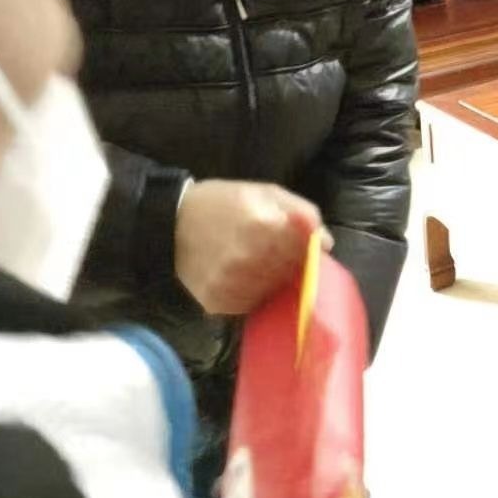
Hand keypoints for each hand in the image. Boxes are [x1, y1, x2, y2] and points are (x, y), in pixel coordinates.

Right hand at [173, 180, 330, 314]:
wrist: (170, 223)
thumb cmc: (224, 202)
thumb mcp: (266, 193)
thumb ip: (302, 212)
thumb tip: (326, 242)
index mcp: (264, 225)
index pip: (307, 251)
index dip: (306, 248)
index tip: (298, 243)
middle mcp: (248, 259)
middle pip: (292, 273)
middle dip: (290, 263)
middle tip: (272, 250)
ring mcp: (232, 283)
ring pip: (273, 291)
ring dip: (272, 279)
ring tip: (254, 260)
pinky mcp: (218, 302)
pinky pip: (251, 304)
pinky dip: (253, 292)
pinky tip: (241, 274)